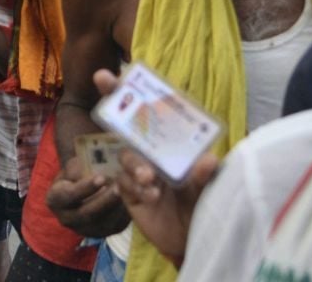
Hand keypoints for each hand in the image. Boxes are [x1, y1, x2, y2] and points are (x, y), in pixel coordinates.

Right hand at [46, 156, 129, 236]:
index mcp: (55, 200)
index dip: (85, 187)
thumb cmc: (76, 175)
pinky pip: (115, 226)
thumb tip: (93, 166)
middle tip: (119, 187)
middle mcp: (67, 219)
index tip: (100, 177)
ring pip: (103, 223)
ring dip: (117, 208)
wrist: (81, 191)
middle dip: (104, 200)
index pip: (69, 196)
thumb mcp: (72, 168)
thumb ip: (80, 168)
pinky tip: (133, 201)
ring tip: (129, 193)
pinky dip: (125, 215)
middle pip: (87, 213)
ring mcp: (85, 229)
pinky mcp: (103, 234)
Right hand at [95, 70, 216, 260]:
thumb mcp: (208, 190)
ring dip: (135, 163)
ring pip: (127, 156)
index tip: (110, 72)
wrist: (191, 240)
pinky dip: (135, 186)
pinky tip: (150, 196)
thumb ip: (205, 176)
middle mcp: (152, 151)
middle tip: (103, 79)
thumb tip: (209, 159)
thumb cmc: (203, 206)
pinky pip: (123, 182)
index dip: (131, 90)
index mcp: (171, 143)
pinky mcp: (128, 191)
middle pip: (128, 123)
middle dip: (114, 100)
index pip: (152, 112)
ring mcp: (138, 170)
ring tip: (150, 179)